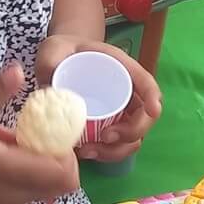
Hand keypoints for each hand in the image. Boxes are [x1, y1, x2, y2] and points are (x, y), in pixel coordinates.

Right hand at [0, 66, 79, 203]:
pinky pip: (28, 188)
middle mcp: (16, 193)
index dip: (69, 151)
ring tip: (23, 136)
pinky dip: (29, 170)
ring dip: (44, 163)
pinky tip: (6, 147)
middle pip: (61, 183)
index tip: (55, 126)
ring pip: (45, 187)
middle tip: (44, 129)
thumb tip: (18, 69)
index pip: (65, 174)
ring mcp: (7, 200)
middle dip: (61, 156)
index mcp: (13, 173)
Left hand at [36, 36, 161, 162]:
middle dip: (131, 132)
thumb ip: (51, 59)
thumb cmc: (62, 52)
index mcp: (120, 68)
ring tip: (89, 150)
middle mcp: (126, 92)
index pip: (145, 82)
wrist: (59, 61)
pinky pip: (116, 146)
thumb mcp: (54, 49)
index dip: (153, 96)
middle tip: (105, 137)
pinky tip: (84, 152)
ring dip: (116, 150)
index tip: (152, 110)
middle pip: (145, 117)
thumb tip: (50, 80)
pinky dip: (105, 154)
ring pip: (132, 138)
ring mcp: (120, 112)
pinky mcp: (108, 127)